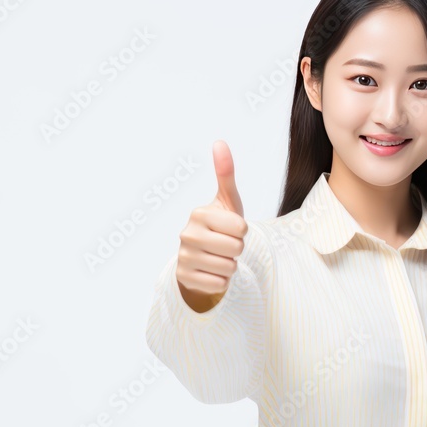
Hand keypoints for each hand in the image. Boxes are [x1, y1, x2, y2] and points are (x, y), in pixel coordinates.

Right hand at [175, 140, 247, 306]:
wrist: (202, 255)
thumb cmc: (220, 225)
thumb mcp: (227, 200)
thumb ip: (226, 173)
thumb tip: (220, 142)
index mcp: (199, 213)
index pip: (241, 228)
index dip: (242, 231)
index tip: (231, 228)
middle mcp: (186, 234)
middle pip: (237, 248)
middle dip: (238, 249)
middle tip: (226, 244)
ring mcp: (183, 257)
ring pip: (229, 268)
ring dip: (230, 265)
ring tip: (219, 257)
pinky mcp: (185, 278)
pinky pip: (220, 284)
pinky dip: (222, 281)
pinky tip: (212, 271)